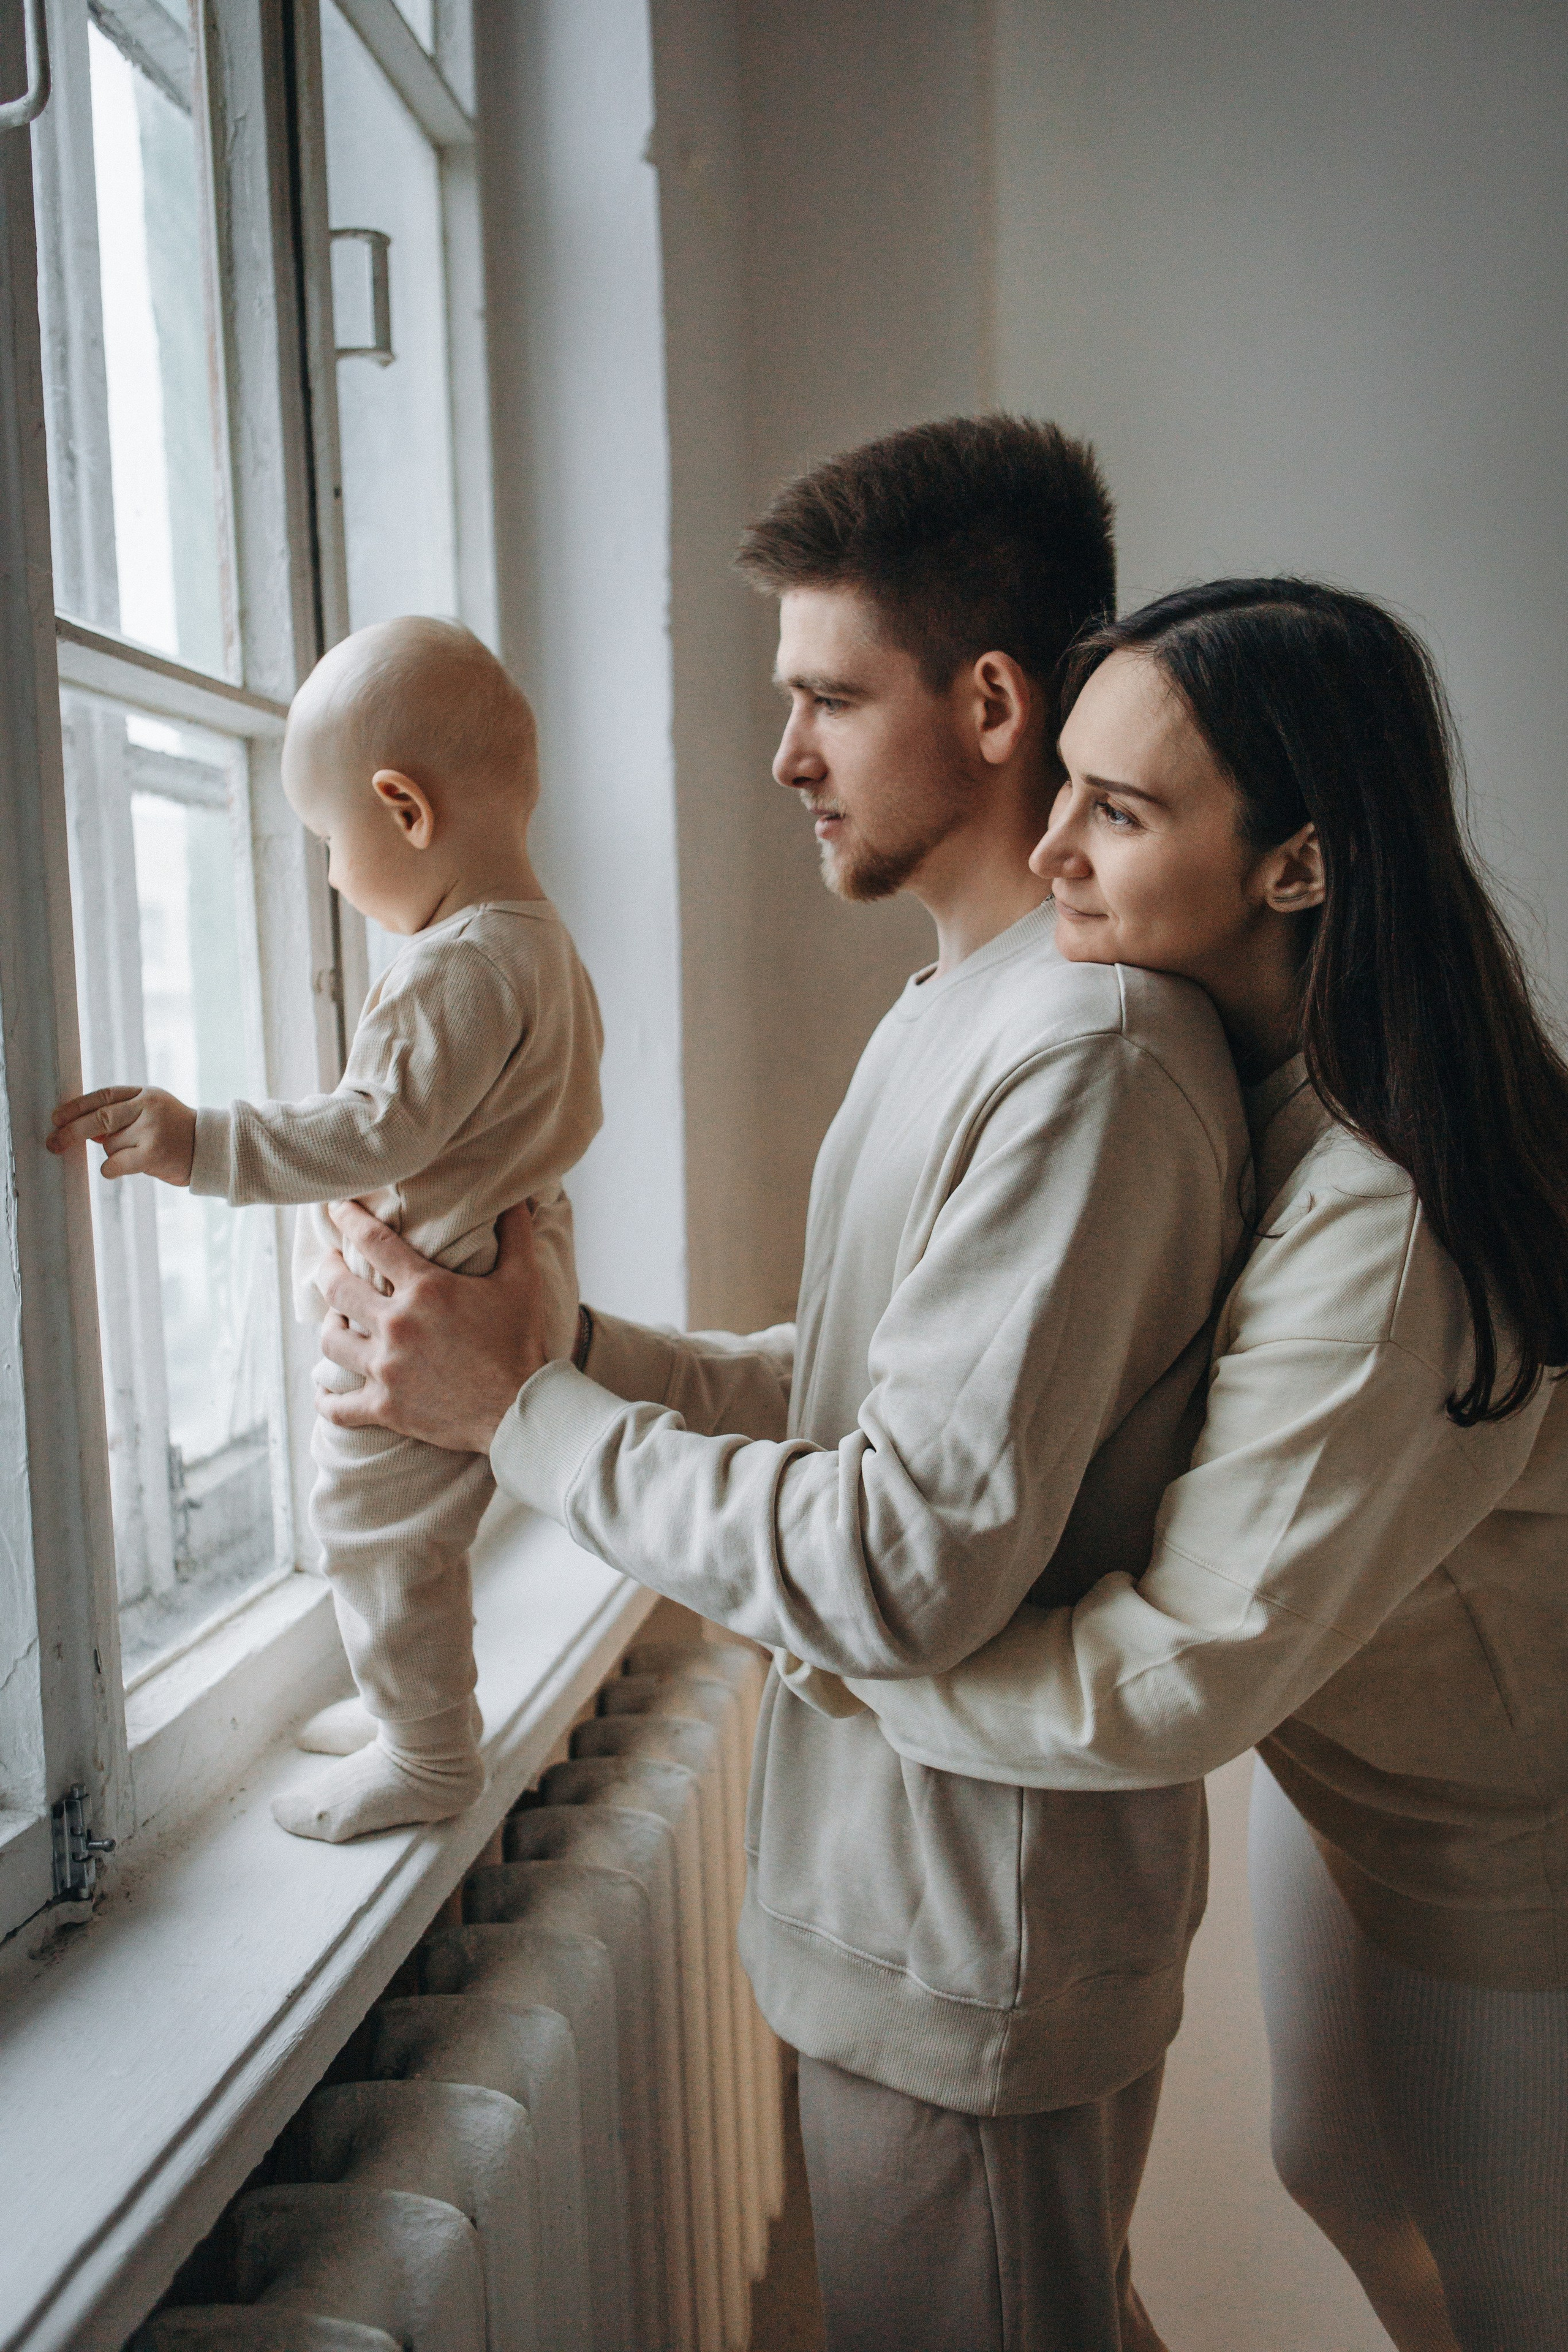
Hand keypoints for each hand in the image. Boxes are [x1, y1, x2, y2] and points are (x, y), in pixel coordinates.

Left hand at [47, 1085, 195, 1184]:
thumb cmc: (177, 1134)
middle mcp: (148, 1107)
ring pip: (109, 1145)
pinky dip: (110, 1169)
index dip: (77, 1106)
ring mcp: (151, 1129)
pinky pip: (114, 1163)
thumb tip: (84, 1130)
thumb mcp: (153, 1114)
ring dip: (113, 1154)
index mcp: (146, 1093)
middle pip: (99, 1118)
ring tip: (136, 1155)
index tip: (56, 1117)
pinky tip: (118, 1170)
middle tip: (53, 1143)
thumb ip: (123, 1116)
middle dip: (71, 1131)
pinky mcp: (152, 1153)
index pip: (104, 1096)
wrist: (212, 1150)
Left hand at [316, 1199, 550, 1452]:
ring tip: (334, 1319)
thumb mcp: (523, 1281)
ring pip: (331, 1341)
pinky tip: (324, 1391)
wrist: (520, 1410)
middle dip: (326, 1270)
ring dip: (328, 1325)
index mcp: (425, 1289)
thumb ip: (515, 1234)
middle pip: (337, 1288)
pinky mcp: (385, 1407)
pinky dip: (326, 1399)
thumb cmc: (521, 1342)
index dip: (348, 1217)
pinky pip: (338, 1406)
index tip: (334, 1208)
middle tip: (330, 1265)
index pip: (372, 1240)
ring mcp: (386, 1368)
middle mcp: (397, 1325)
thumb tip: (517, 1198)